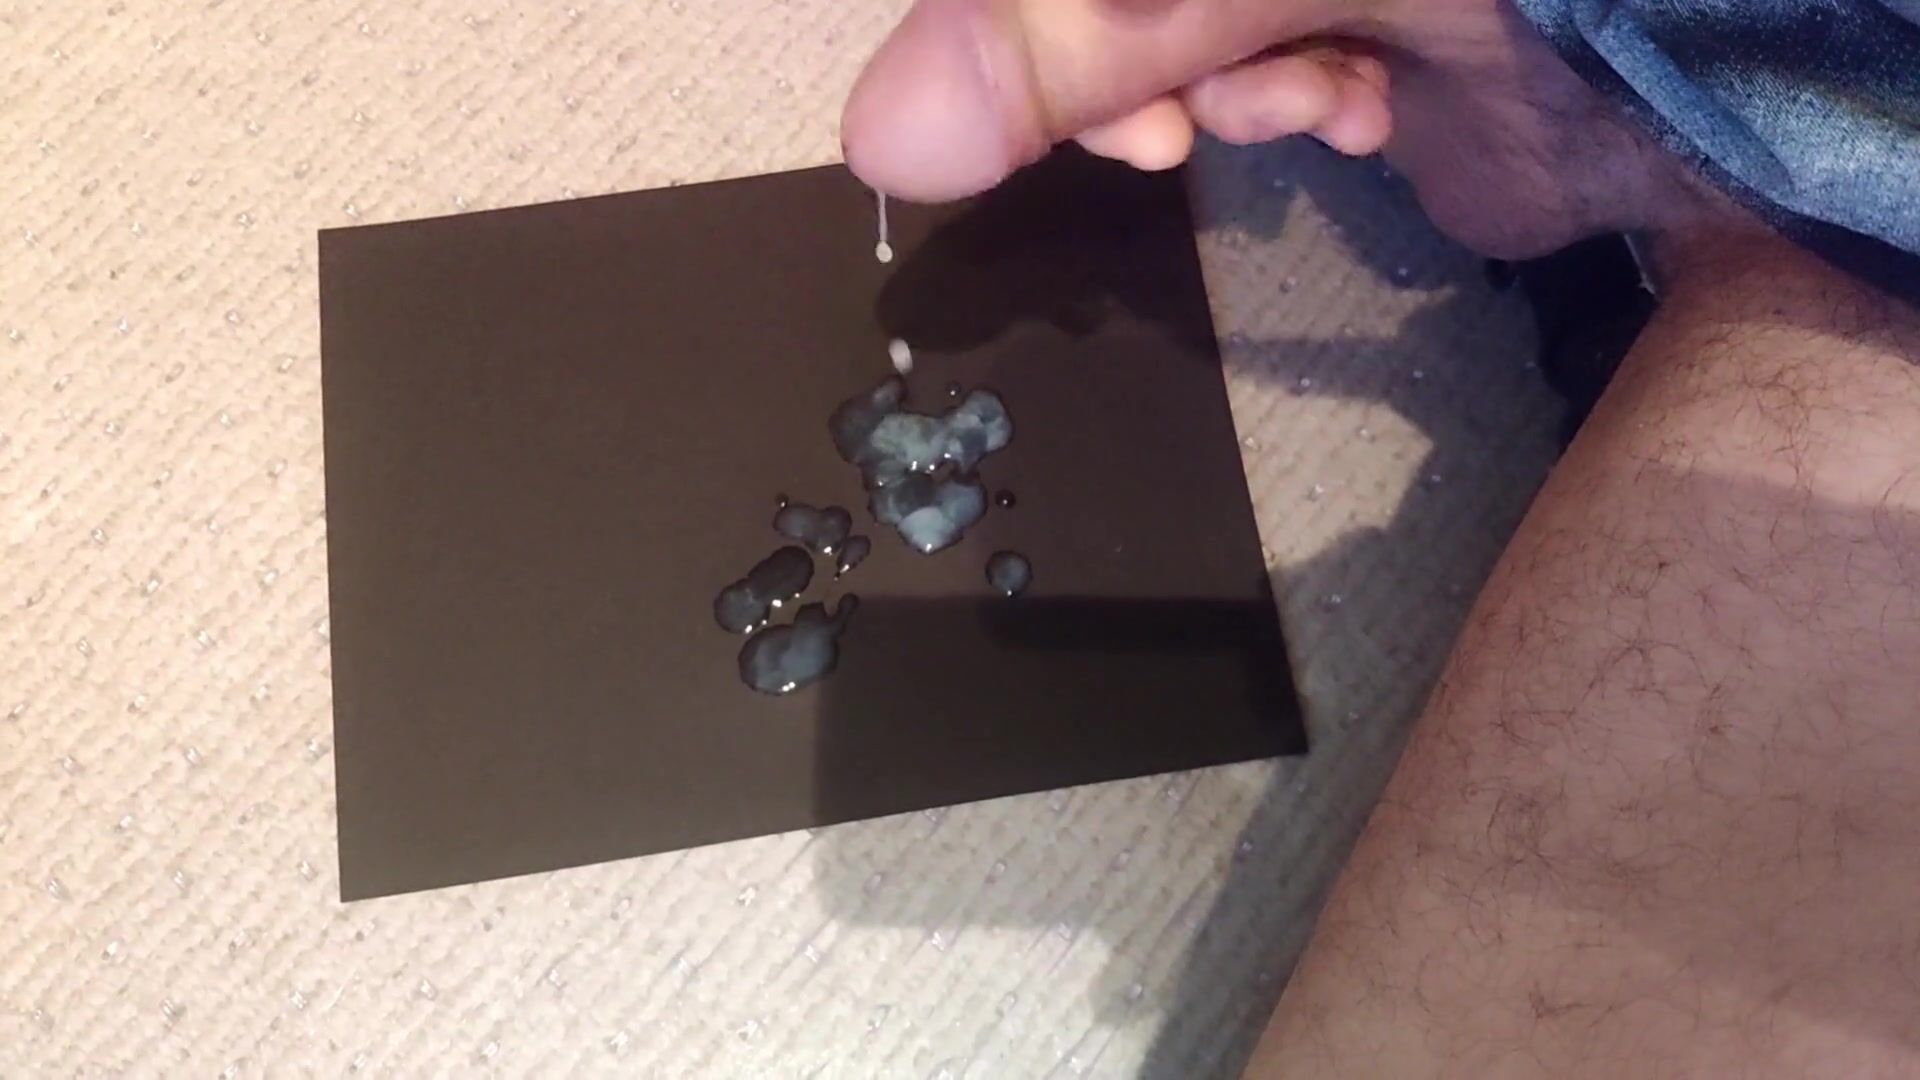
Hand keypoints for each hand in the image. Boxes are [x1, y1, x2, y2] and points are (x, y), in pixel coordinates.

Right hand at [841, 0, 1730, 258]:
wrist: (1722, 45)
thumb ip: (1086, 23)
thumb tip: (880, 135)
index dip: (1002, 18)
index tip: (987, 84)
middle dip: (1120, 46)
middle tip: (1156, 122)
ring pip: (1149, 29)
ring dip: (1206, 81)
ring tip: (1307, 92)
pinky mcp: (1337, 22)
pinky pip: (1236, 73)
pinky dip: (1277, 105)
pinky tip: (1349, 106)